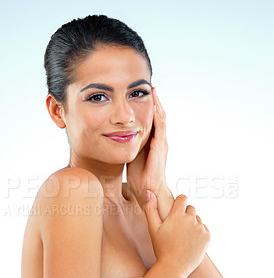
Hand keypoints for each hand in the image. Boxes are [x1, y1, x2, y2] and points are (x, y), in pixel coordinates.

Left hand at [126, 87, 168, 205]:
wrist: (147, 191)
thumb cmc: (139, 176)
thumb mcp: (132, 155)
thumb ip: (128, 144)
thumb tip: (116, 136)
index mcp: (152, 142)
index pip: (151, 120)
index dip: (147, 107)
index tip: (140, 94)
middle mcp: (159, 140)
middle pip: (158, 116)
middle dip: (154, 101)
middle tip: (148, 86)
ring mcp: (161, 143)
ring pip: (161, 118)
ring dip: (157, 104)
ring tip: (152, 90)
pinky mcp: (161, 148)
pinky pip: (160, 128)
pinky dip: (158, 116)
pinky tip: (153, 105)